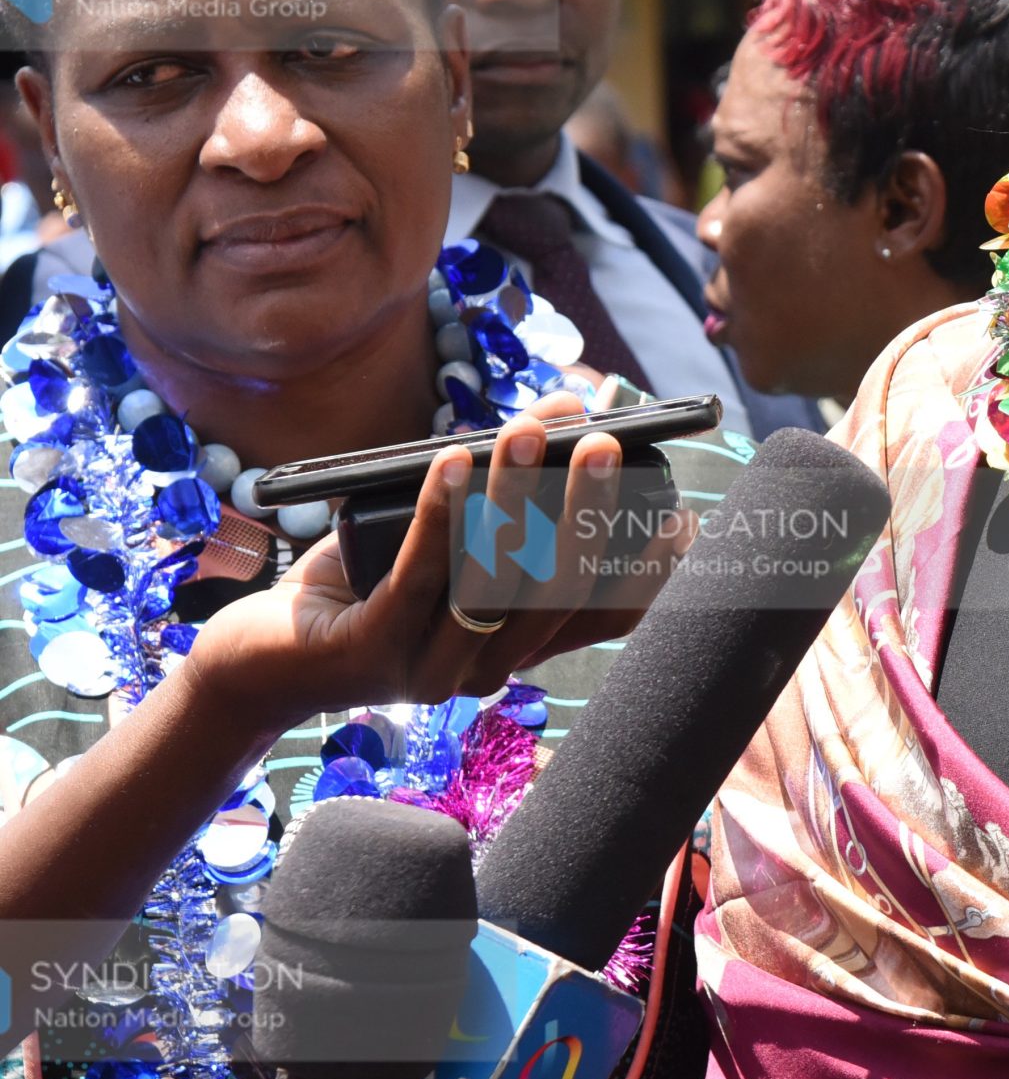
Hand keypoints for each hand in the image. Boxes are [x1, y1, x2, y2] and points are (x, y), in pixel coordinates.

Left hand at [191, 394, 681, 739]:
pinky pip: (418, 577)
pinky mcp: (376, 655)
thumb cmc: (360, 586)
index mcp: (517, 648)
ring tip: (530, 432)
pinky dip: (441, 513)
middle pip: (555, 590)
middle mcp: (490, 669)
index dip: (645, 569)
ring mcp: (433, 669)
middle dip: (584, 511)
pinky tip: (455, 461)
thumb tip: (562, 409)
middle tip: (604, 444)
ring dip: (516, 498)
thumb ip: (502, 491)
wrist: (259, 660)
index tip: (679, 514)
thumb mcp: (442, 538)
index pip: (600, 615)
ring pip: (493, 581)